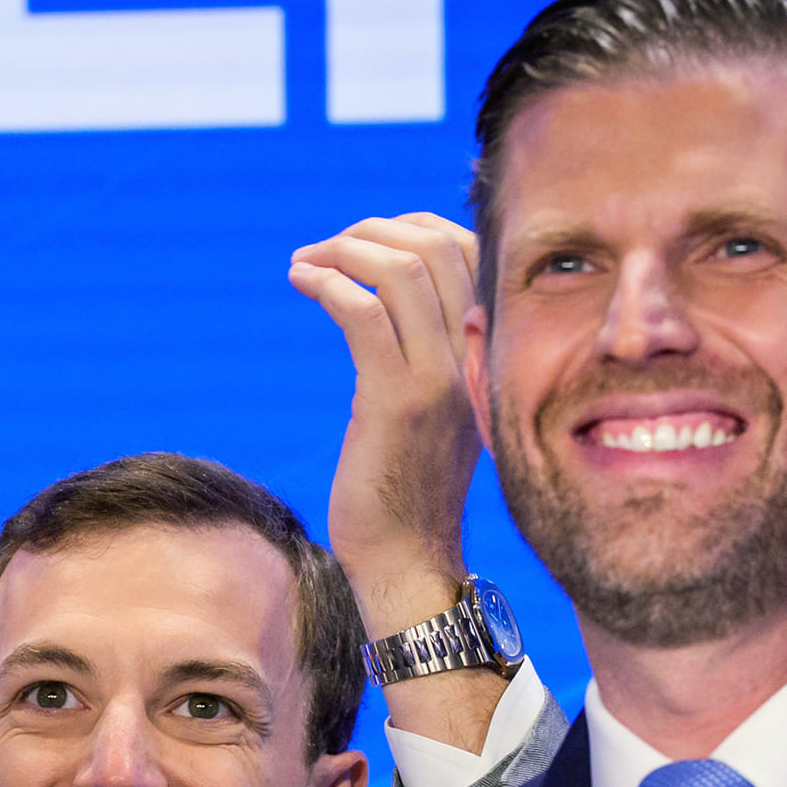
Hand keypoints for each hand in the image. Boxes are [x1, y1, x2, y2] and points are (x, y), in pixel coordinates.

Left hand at [288, 212, 484, 639]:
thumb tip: (395, 293)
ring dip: (344, 250)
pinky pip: (365, 314)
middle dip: (371, 231)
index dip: (414, 226)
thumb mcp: (432, 407)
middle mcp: (471, 359)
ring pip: (402, 270)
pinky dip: (329, 284)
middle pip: (438, 247)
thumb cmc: (406, 488)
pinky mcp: (395, 402)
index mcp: (484, 354)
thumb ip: (429, 351)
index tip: (365, 241)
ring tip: (305, 262)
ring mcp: (438, 379)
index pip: (470, 252)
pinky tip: (301, 283)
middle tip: (325, 248)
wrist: (408, 560)